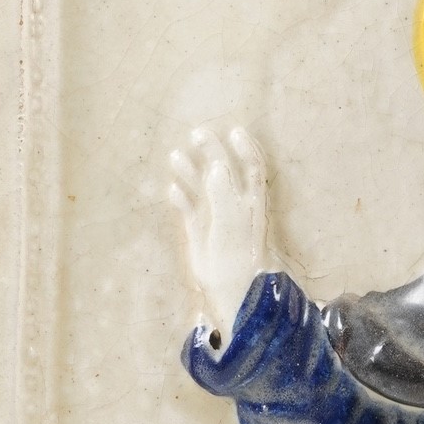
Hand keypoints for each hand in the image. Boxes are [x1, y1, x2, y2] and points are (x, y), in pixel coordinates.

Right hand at [168, 126, 271, 342]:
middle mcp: (234, 205)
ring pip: (202, 187)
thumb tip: (217, 165)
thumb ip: (224, 194)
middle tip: (196, 133)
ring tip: (175, 155)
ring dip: (190, 171)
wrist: (234, 292)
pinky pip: (189, 209)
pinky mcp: (200, 233)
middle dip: (211, 150)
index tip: (234, 130)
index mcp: (251, 201)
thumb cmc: (240, 258)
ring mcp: (216, 218)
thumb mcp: (233, 224)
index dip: (245, 148)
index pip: (251, 167)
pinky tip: (172, 190)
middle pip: (223, 170)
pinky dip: (181, 198)